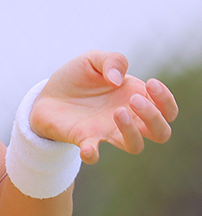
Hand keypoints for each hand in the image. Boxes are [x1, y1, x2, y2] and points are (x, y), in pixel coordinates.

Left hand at [31, 51, 177, 163]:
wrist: (46, 93)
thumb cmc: (76, 77)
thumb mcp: (93, 60)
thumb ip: (112, 61)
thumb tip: (118, 80)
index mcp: (134, 98)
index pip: (167, 110)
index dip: (166, 100)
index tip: (150, 83)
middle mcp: (126, 118)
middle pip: (161, 133)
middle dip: (154, 117)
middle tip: (132, 100)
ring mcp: (106, 131)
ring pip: (136, 146)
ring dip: (132, 131)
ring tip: (117, 112)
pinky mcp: (84, 139)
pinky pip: (93, 156)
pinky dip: (93, 154)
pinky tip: (89, 147)